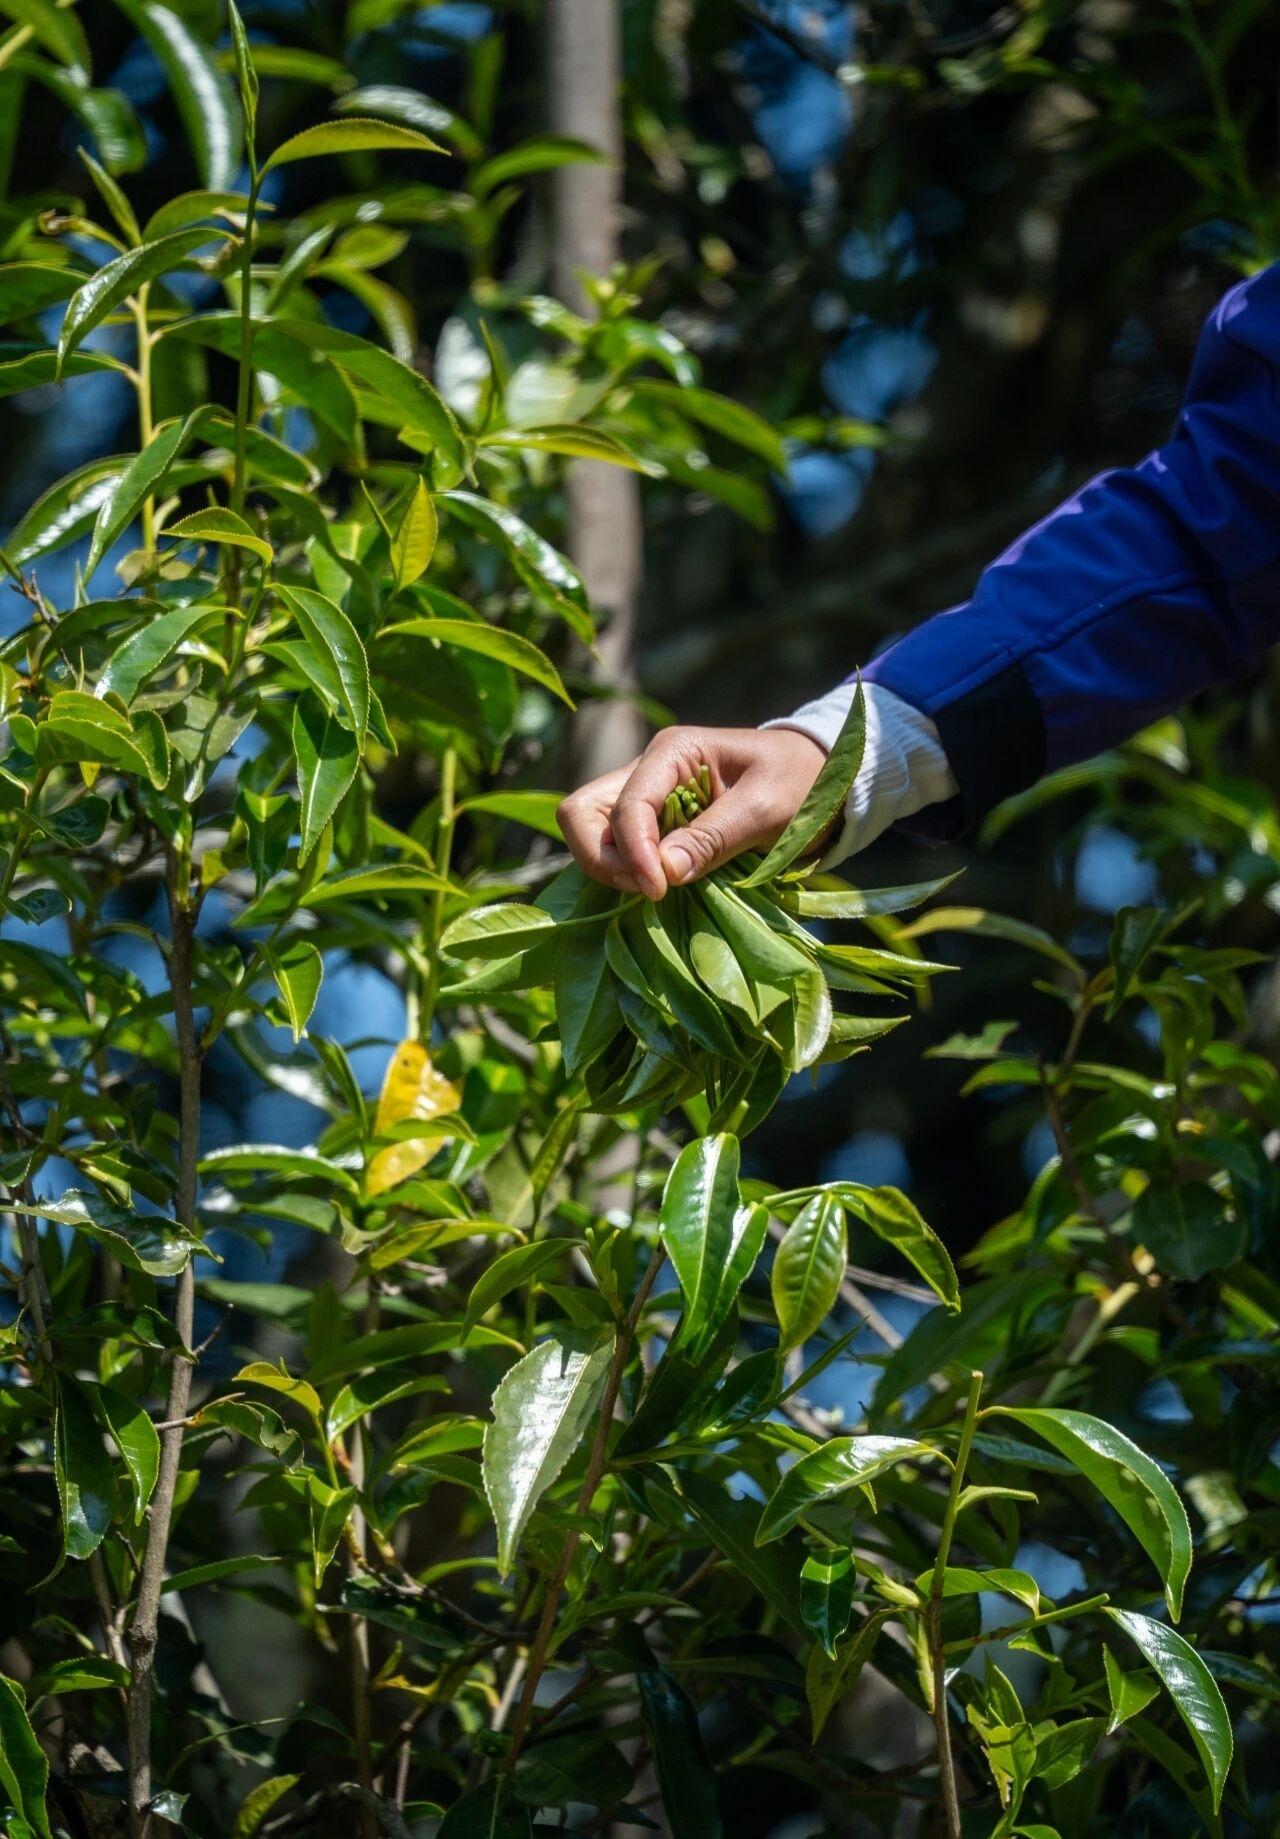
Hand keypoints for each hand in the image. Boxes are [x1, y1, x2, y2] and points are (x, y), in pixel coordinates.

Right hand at [557, 725, 826, 900]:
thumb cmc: (800, 782)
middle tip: (650, 889)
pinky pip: (614, 850)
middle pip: (582, 813)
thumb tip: (664, 872)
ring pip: (590, 832)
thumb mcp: (766, 807)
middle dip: (602, 858)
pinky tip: (657, 889)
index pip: (625, 806)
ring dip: (610, 869)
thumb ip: (714, 836)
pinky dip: (624, 874)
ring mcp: (645, 798)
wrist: (820, 780)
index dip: (632, 852)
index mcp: (673, 752)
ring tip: (655, 890)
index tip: (659, 890)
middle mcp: (647, 771)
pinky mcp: (652, 827)